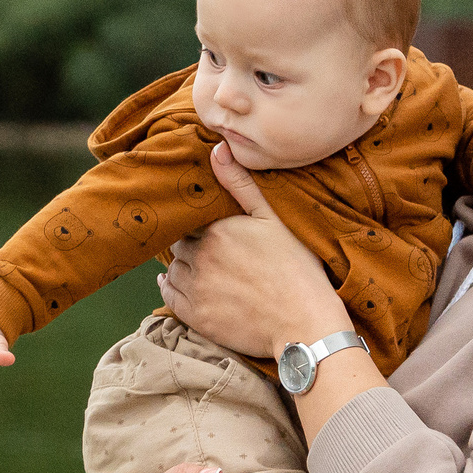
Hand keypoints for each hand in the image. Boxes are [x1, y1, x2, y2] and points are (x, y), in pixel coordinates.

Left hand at [160, 143, 343, 358]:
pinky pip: (169, 297)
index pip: (190, 219)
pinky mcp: (196, 317)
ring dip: (181, 266)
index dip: (198, 222)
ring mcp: (196, 289)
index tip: (207, 226)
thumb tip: (216, 149)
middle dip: (189, 244)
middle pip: (180, 245)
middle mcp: (200, 257)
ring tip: (196, 266)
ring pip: (173, 270)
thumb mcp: (273, 219)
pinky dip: (168, 288)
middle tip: (204, 248)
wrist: (304, 323)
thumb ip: (241, 184)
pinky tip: (171, 283)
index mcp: (217, 230)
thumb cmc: (296, 268)